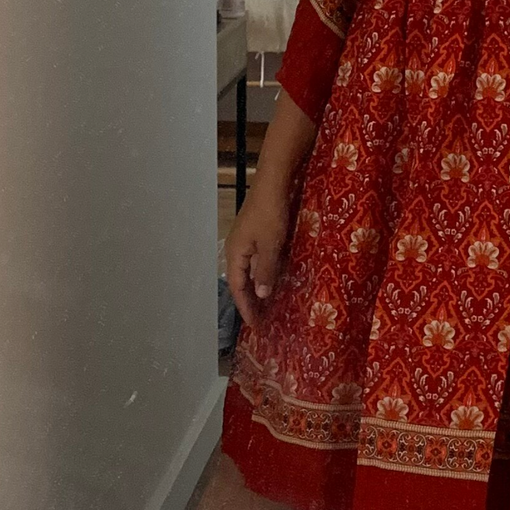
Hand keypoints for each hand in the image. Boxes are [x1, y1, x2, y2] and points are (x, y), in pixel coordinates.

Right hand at [225, 173, 289, 329]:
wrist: (273, 183)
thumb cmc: (270, 214)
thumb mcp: (270, 245)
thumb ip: (266, 270)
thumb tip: (261, 296)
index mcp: (235, 253)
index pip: (238, 288)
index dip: (246, 308)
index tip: (255, 326)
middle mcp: (236, 249)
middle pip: (241, 282)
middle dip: (250, 302)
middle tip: (262, 322)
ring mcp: (246, 241)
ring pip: (249, 272)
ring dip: (257, 289)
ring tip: (267, 307)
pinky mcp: (256, 234)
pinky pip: (257, 261)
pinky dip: (263, 275)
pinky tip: (274, 280)